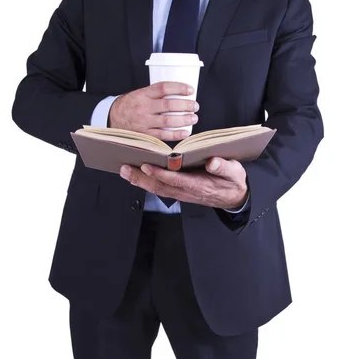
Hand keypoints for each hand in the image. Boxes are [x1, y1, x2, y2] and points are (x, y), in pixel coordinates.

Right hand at [109, 82, 199, 140]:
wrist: (112, 117)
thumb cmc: (131, 104)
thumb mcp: (140, 93)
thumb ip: (156, 94)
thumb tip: (180, 94)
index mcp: (143, 94)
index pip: (163, 88)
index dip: (179, 88)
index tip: (190, 90)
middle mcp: (144, 107)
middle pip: (168, 105)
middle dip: (185, 106)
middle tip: (195, 106)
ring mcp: (144, 122)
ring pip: (167, 121)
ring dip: (183, 120)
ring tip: (194, 118)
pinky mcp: (144, 134)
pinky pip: (162, 135)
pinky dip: (175, 135)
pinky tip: (185, 132)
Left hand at [119, 157, 248, 209]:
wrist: (234, 197)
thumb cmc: (233, 181)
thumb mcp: (234, 172)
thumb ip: (223, 167)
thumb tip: (213, 161)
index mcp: (200, 185)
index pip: (176, 180)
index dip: (161, 174)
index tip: (147, 166)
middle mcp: (187, 191)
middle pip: (160, 186)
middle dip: (141, 178)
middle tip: (124, 168)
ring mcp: (182, 193)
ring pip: (157, 188)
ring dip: (140, 181)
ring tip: (124, 170)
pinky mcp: (179, 191)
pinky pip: (160, 188)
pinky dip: (146, 182)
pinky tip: (136, 175)